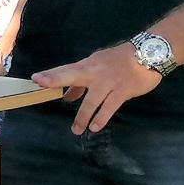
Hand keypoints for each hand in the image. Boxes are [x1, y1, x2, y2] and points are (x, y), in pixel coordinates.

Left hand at [33, 42, 160, 134]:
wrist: (148, 54)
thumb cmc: (119, 61)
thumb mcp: (97, 66)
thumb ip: (81, 82)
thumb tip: (66, 97)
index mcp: (87, 65)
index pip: (66, 70)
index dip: (51, 74)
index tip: (35, 79)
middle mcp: (95, 72)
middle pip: (72, 75)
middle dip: (56, 79)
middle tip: (41, 85)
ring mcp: (108, 82)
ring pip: (92, 99)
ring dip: (83, 116)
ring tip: (76, 130)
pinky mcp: (122, 91)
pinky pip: (110, 106)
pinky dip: (102, 117)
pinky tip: (95, 127)